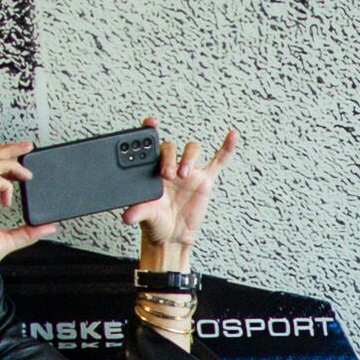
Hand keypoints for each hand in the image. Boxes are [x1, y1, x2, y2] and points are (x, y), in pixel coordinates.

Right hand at [0, 143, 59, 282]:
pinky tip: (10, 199)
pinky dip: (6, 186)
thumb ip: (28, 232)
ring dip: (10, 164)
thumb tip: (48, 227)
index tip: (21, 156)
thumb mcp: (8, 240)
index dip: (3, 158)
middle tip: (28, 147)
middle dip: (9, 150)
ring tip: (26, 175)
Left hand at [129, 127, 239, 261]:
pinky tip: (232, 136)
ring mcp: (189, 173)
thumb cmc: (157, 223)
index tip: (150, 122)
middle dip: (169, 158)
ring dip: (188, 158)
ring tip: (184, 175)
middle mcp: (171, 167)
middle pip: (172, 147)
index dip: (151, 130)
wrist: (172, 236)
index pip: (152, 146)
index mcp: (153, 171)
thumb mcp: (145, 215)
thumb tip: (127, 217)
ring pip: (191, 150)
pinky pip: (218, 161)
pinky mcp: (204, 181)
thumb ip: (137, 212)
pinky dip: (226, 148)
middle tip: (168, 175)